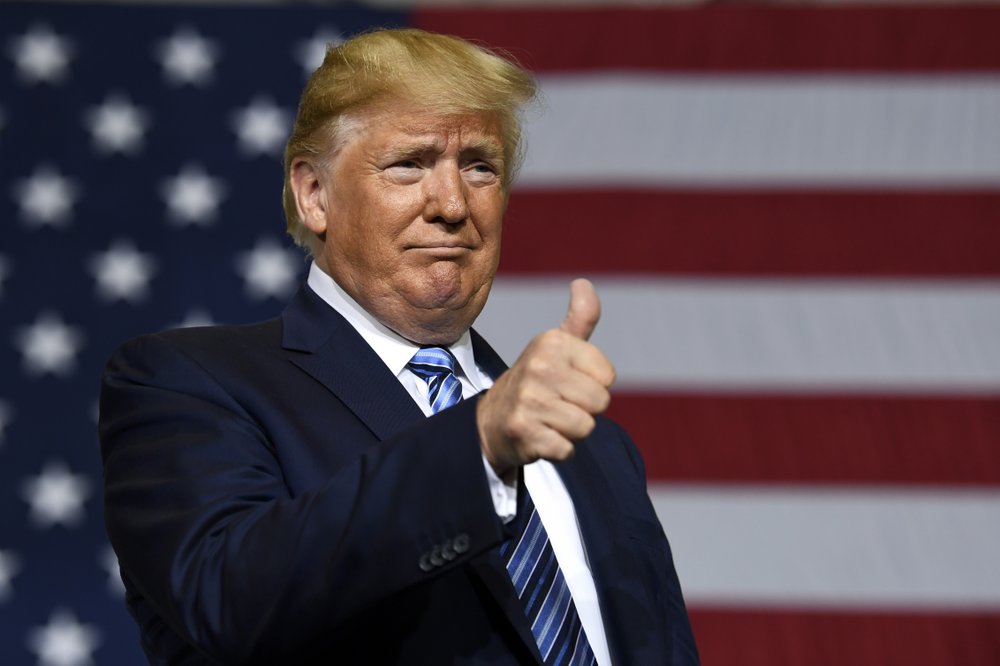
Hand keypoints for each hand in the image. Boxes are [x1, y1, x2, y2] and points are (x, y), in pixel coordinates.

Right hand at [477, 278, 615, 478]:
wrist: (492, 419)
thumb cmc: (536, 381)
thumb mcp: (557, 346)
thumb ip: (579, 318)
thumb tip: (584, 283)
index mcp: (552, 342)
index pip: (608, 377)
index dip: (594, 385)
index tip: (569, 382)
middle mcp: (539, 366)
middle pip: (600, 403)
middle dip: (586, 410)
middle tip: (559, 404)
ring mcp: (529, 399)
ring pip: (585, 427)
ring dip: (573, 431)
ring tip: (550, 420)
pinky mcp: (524, 431)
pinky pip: (567, 449)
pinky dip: (559, 449)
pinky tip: (541, 437)